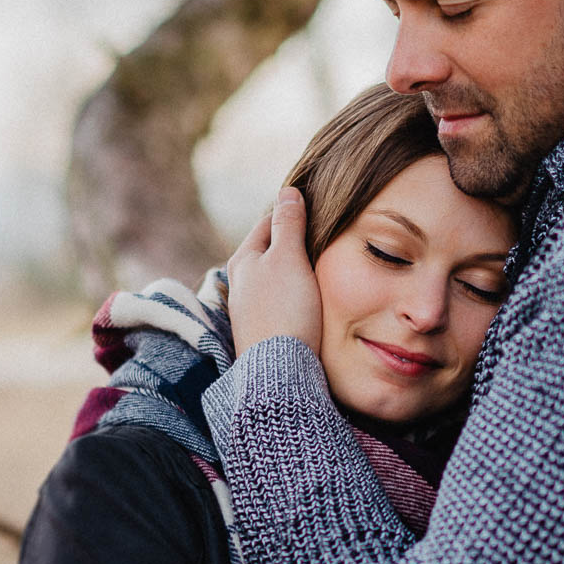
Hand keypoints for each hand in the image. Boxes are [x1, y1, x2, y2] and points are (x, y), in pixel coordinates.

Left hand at [227, 187, 321, 355]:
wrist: (280, 371)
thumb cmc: (284, 310)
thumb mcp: (288, 258)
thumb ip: (288, 224)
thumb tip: (287, 192)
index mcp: (244, 259)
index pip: (268, 222)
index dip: (291, 213)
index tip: (315, 208)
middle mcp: (240, 282)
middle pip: (270, 250)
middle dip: (293, 242)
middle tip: (322, 236)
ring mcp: (250, 308)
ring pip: (276, 277)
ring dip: (295, 269)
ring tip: (319, 266)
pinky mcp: (262, 330)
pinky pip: (281, 300)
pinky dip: (295, 293)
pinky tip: (310, 299)